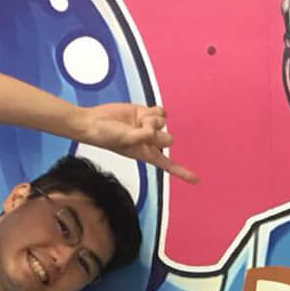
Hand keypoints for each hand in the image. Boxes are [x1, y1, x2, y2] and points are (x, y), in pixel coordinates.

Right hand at [77, 103, 198, 183]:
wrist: (93, 122)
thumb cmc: (106, 136)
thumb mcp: (126, 140)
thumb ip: (142, 136)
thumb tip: (154, 129)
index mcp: (146, 154)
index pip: (168, 165)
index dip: (183, 172)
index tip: (197, 180)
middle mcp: (149, 142)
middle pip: (168, 139)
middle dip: (156, 132)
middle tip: (140, 128)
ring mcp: (148, 128)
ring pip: (164, 122)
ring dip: (153, 119)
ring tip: (138, 119)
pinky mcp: (144, 114)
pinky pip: (160, 112)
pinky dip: (155, 110)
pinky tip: (144, 111)